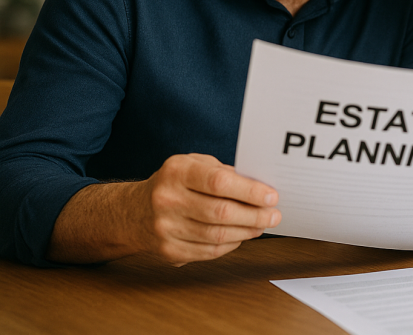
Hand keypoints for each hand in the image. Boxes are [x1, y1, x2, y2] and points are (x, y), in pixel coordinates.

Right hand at [134, 153, 280, 265]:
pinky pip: (209, 251)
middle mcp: (167, 199)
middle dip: (255, 215)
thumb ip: (224, 173)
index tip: (272, 196)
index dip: (249, 191)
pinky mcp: (168, 251)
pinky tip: (241, 235)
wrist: (132, 212)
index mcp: (177, 172)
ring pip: (217, 235)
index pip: (219, 182)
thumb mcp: (194, 165)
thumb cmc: (175, 183)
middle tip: (274, 215)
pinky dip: (231, 244)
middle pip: (221, 212)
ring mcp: (165, 228)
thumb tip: (261, 188)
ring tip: (262, 225)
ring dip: (247, 232)